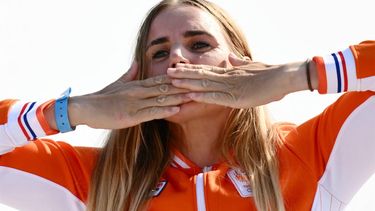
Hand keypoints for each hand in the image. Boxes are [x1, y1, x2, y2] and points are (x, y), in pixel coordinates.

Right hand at [69, 62, 190, 128]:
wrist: (86, 108)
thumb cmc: (102, 97)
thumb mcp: (118, 83)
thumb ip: (130, 73)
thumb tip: (139, 62)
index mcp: (137, 85)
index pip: (160, 80)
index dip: (176, 79)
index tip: (190, 78)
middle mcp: (138, 92)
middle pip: (164, 88)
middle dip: (182, 87)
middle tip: (199, 85)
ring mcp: (135, 103)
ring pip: (160, 99)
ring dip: (178, 98)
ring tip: (194, 96)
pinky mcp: (131, 115)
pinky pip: (150, 112)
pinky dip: (164, 110)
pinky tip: (176, 109)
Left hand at [167, 54, 303, 107]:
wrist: (284, 77)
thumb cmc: (270, 73)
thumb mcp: (253, 66)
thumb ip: (240, 62)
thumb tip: (230, 56)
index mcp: (230, 72)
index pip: (206, 71)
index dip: (191, 70)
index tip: (178, 68)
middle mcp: (227, 78)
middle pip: (201, 75)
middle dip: (183, 75)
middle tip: (167, 72)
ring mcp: (231, 87)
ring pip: (205, 84)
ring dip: (187, 83)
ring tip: (172, 81)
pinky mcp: (237, 97)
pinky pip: (216, 97)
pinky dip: (202, 96)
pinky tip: (190, 95)